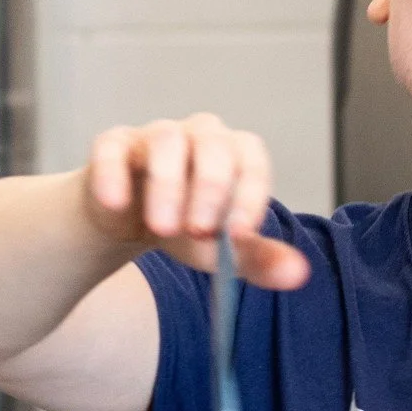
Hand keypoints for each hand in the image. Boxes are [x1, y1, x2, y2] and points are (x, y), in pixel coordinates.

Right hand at [84, 113, 310, 290]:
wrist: (128, 221)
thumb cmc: (185, 226)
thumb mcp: (223, 248)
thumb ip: (260, 259)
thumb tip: (298, 275)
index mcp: (234, 154)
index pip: (251, 159)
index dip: (249, 194)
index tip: (240, 235)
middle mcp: (198, 136)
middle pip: (213, 144)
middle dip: (210, 188)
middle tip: (199, 231)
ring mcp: (153, 136)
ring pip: (166, 141)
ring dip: (167, 184)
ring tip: (161, 228)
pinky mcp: (114, 145)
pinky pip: (113, 149)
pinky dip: (114, 174)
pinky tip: (116, 205)